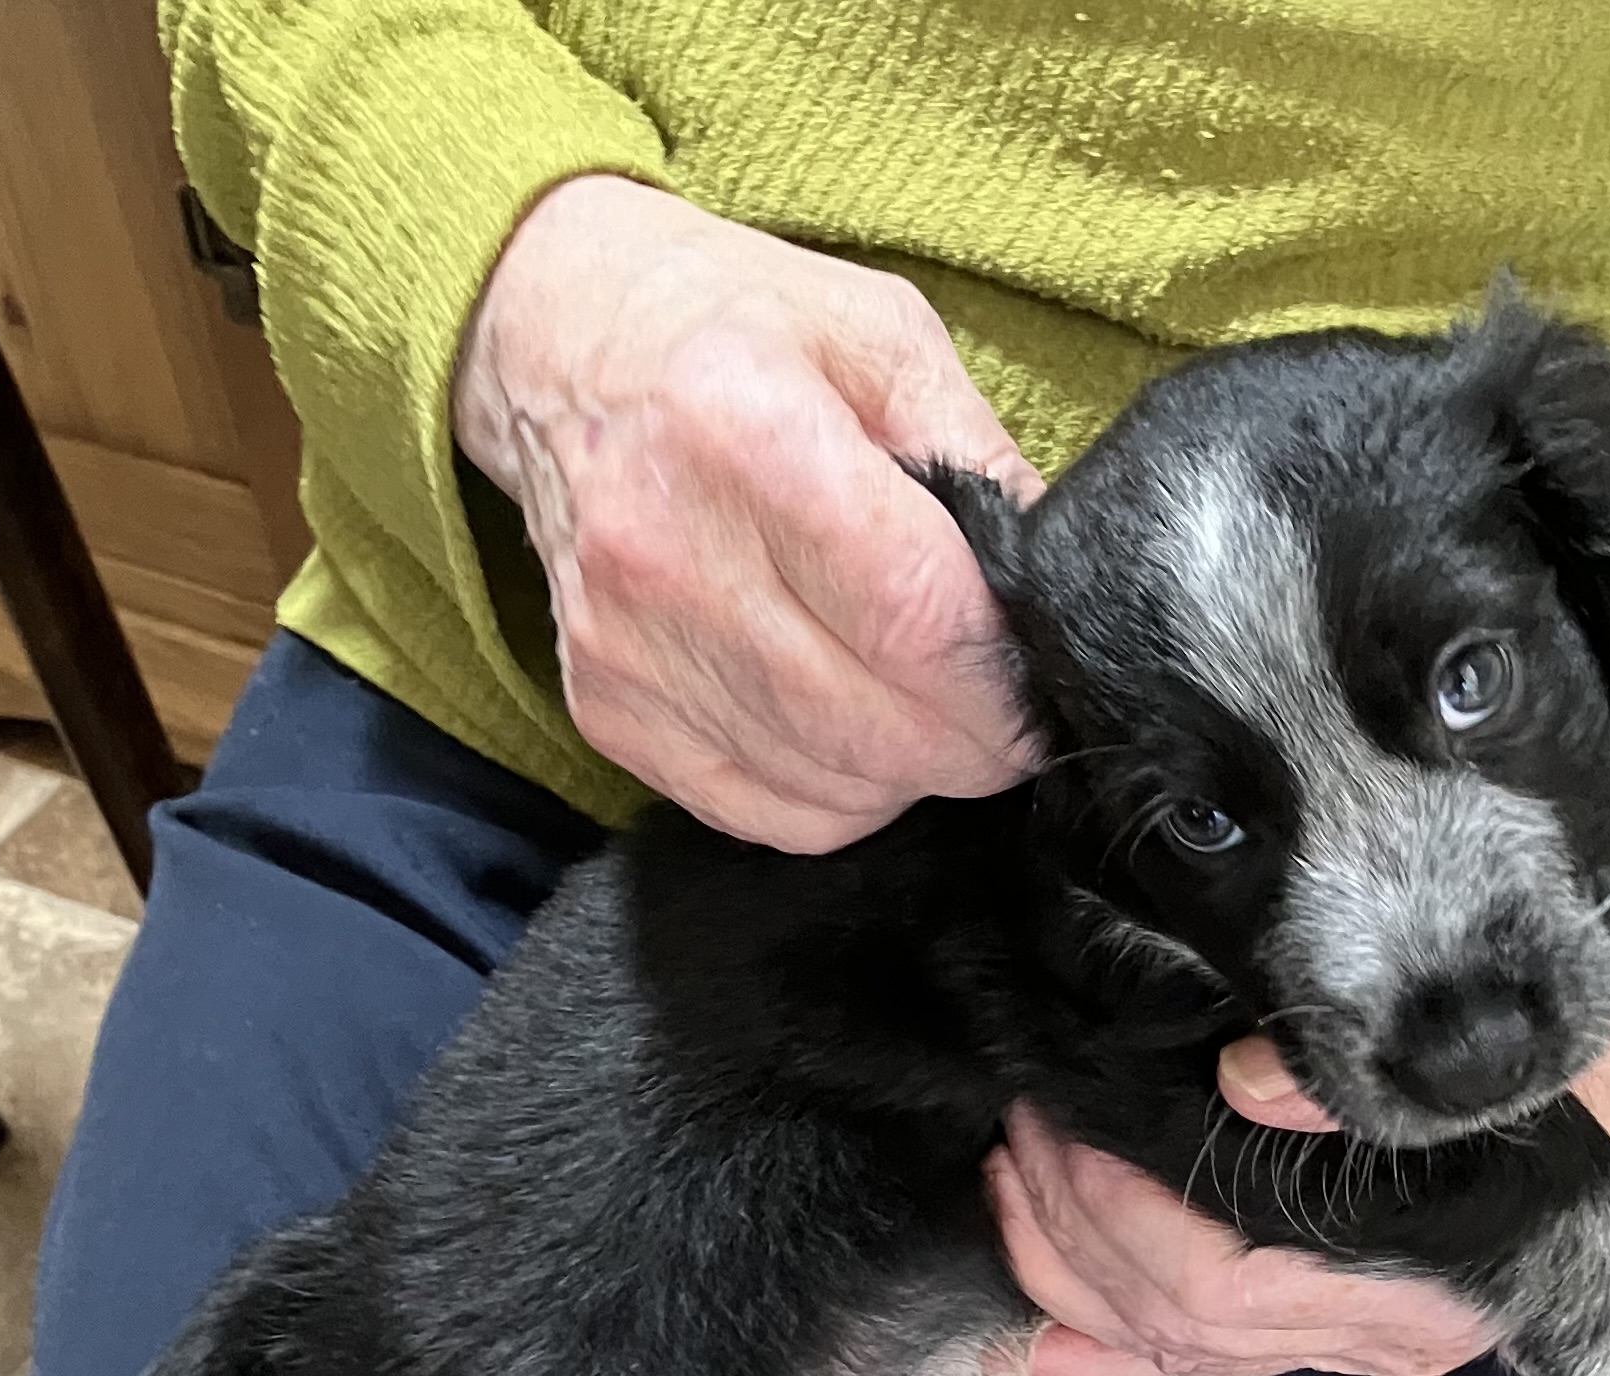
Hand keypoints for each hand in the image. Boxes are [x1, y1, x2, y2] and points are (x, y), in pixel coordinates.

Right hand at [453, 174, 1041, 850]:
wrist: (554, 340)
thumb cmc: (736, 328)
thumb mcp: (881, 337)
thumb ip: (980, 457)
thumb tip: (1054, 587)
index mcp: (749, 436)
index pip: (914, 621)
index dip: (1000, 683)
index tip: (1041, 691)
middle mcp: (669, 551)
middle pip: (874, 726)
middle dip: (973, 746)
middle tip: (1006, 719)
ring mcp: (628, 645)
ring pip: (829, 784)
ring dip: (907, 771)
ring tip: (925, 709)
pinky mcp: (607, 709)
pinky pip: (765, 813)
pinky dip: (838, 795)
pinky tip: (849, 730)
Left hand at [995, 939, 1609, 1375]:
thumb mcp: (1546, 1029)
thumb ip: (1416, 1063)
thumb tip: (1253, 1080)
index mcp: (1441, 1271)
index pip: (1227, 1281)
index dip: (1117, 1214)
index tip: (1058, 1120)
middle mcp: (1397, 1327)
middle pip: (1187, 1318)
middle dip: (1076, 1226)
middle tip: (1023, 1123)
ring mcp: (1367, 1335)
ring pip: (1185, 1345)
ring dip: (1076, 1267)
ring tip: (1020, 1175)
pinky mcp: (1343, 1318)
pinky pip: (1214, 1361)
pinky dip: (1118, 1344)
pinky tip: (1055, 1336)